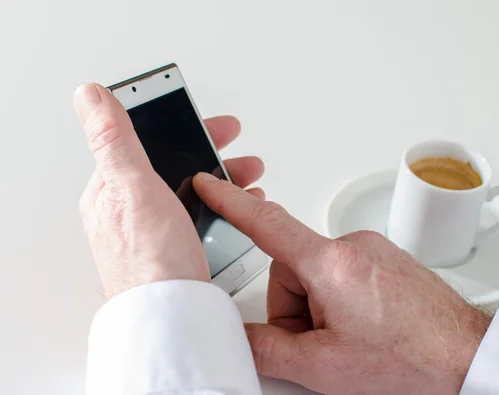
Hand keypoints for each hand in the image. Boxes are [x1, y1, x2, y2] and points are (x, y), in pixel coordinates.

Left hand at [74, 83, 263, 298]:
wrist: (171, 319)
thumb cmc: (151, 262)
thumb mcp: (134, 190)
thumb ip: (115, 141)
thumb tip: (90, 95)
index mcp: (113, 190)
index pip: (144, 142)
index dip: (179, 126)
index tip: (209, 122)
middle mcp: (131, 210)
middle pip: (171, 165)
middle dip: (211, 153)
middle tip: (237, 148)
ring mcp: (154, 230)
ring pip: (190, 189)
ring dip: (222, 178)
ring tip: (248, 177)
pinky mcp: (174, 248)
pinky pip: (199, 214)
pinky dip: (221, 203)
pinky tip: (237, 209)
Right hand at [193, 173, 490, 394]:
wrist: (469, 361)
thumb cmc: (413, 360)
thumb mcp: (325, 365)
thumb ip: (268, 349)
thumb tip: (239, 338)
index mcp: (331, 262)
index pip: (266, 224)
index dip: (230, 202)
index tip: (210, 184)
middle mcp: (354, 246)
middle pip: (292, 270)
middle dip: (296, 311)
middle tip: (324, 345)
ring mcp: (374, 252)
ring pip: (319, 277)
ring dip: (321, 312)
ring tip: (352, 343)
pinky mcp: (388, 262)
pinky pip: (345, 277)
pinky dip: (342, 304)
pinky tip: (365, 332)